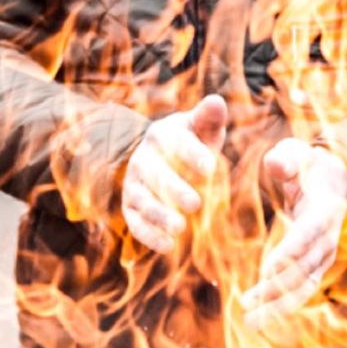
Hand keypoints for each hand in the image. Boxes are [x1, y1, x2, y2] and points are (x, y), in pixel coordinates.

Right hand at [120, 95, 226, 253]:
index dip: (192, 154)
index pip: (175, 143)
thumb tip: (216, 101)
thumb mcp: (202, 128)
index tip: (211, 168)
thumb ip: (209, 117)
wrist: (163, 159)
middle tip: (196, 203)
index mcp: (162, 135)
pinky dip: (148, 234)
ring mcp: (134, 184)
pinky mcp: (130, 207)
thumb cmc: (193, 142)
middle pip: (155, 174)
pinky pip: (134, 221)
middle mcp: (143, 158)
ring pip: (141, 199)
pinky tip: (168, 246)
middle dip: (174, 188)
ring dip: (159, 214)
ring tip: (181, 227)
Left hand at [241, 138, 346, 328]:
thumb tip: (275, 165)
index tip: (267, 269)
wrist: (333, 180)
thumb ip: (285, 159)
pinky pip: (301, 288)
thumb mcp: (296, 154)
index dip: (290, 252)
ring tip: (251, 321)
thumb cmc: (306, 165)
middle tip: (248, 305)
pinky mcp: (316, 264)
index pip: (308, 235)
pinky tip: (259, 314)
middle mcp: (328, 237)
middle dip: (278, 289)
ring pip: (304, 285)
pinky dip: (283, 303)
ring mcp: (325, 254)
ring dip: (279, 304)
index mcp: (324, 209)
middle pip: (305, 268)